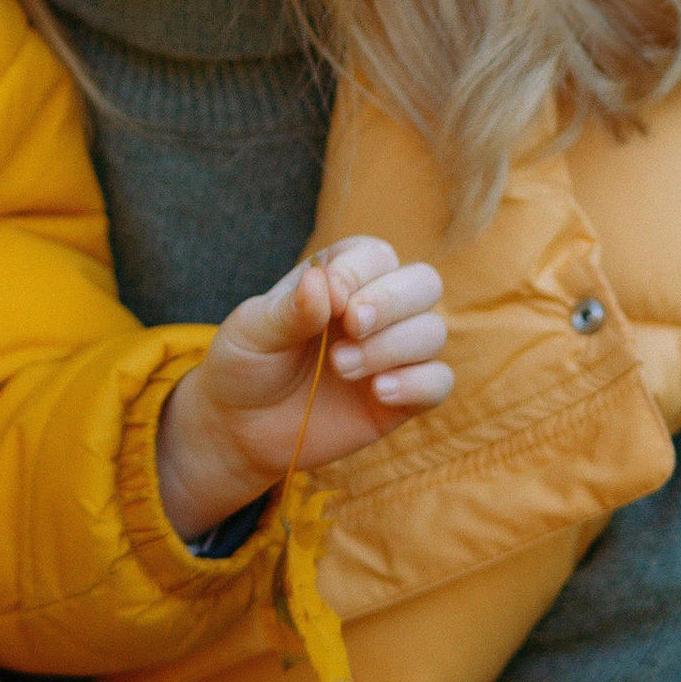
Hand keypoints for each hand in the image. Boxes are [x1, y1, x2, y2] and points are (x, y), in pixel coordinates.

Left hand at [158, 234, 450, 538]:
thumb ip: (290, 310)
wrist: (241, 427)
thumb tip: (323, 281)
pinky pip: (439, 381)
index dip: (360, 272)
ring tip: (340, 368)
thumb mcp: (252, 331)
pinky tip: (377, 393)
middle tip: (352, 326)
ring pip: (432, 331)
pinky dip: (416, 383)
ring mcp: (393, 353)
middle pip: (424, 283)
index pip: (376, 254)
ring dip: (392, 347)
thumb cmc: (246, 364)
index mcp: (339, 276)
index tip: (331, 299)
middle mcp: (375, 308)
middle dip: (392, 302)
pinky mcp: (403, 397)